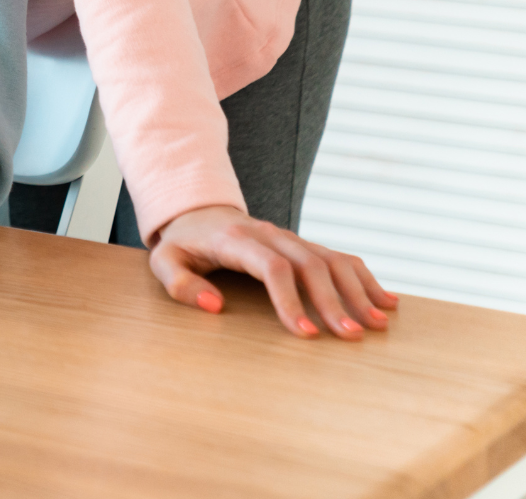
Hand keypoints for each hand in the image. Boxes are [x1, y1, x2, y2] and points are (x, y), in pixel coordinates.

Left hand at [151, 205, 397, 338]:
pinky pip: (339, 257)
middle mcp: (270, 234)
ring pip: (331, 259)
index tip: (305, 335)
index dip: (291, 301)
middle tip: (350, 337)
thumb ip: (181, 284)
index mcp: (236, 239)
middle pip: (310, 264)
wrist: (197, 211)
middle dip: (332, 302)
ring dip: (357, 291)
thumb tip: (214, 307)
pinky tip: (385, 301)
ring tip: (376, 325)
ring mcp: (290, 237)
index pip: (272, 268)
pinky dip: (365, 277)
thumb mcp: (165, 261)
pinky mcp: (303, 243)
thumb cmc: (182, 243)